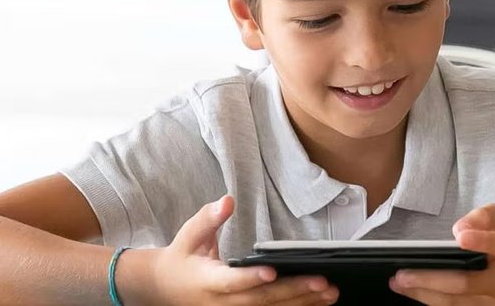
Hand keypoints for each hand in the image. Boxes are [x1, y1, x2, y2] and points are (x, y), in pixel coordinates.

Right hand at [150, 196, 337, 305]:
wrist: (164, 289)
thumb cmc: (182, 259)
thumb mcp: (188, 235)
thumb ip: (209, 219)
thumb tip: (227, 200)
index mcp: (207, 281)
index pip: (231, 282)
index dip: (250, 278)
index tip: (271, 271)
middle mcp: (222, 304)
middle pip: (260, 301)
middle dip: (292, 291)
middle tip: (322, 282)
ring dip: (302, 303)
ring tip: (329, 292)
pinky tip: (317, 302)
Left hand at [389, 204, 494, 305]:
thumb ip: (485, 217)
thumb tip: (460, 229)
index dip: (482, 241)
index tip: (460, 237)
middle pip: (466, 284)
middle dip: (430, 279)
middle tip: (402, 274)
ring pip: (457, 304)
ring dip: (424, 295)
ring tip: (399, 284)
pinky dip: (434, 303)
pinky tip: (416, 294)